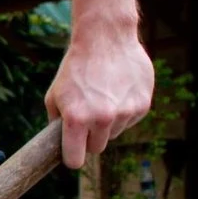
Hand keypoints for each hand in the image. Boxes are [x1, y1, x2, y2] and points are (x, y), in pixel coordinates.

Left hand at [44, 25, 154, 168]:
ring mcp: (125, 113)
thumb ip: (56, 123)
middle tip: (87, 116)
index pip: (75, 160)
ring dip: (108, 123)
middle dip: (90, 137)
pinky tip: (118, 91)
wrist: (105, 39)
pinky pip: (129, 121)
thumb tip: (59, 144)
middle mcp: (102, 119)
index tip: (73, 155)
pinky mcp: (142, 105)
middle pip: (96, 148)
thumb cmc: (75, 68)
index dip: (73, 158)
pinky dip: (124, 111)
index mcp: (77, 119)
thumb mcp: (54, 96)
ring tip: (103, 97)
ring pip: (114, 134)